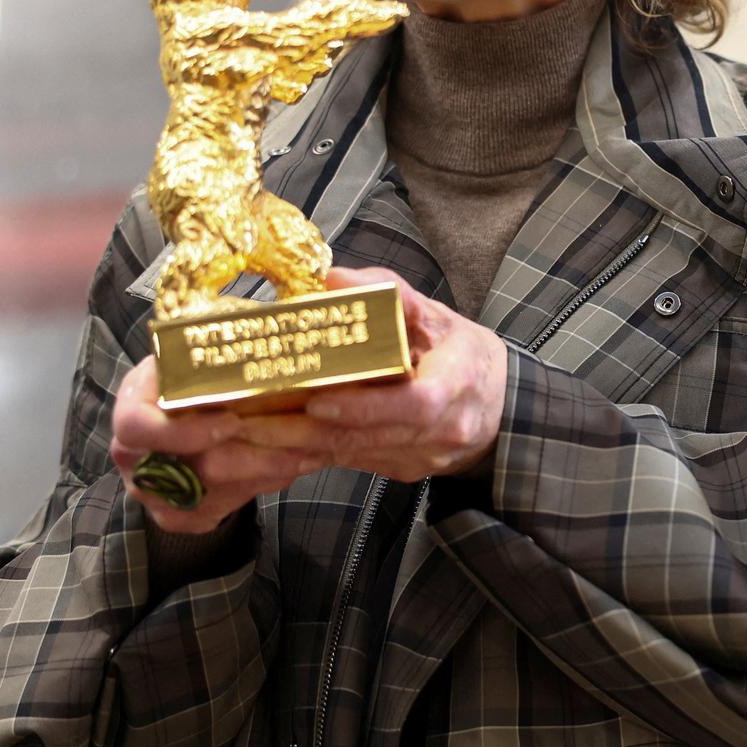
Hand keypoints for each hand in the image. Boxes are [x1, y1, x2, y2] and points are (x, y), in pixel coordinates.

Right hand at [110, 355, 321, 533]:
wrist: (191, 406)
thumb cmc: (201, 369)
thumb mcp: (207, 347)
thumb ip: (228, 343)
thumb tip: (274, 327)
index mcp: (133, 401)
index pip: (135, 425)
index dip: (181, 431)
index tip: (232, 423)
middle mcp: (131, 449)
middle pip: (175, 471)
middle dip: (244, 461)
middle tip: (295, 449)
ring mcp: (147, 486)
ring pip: (198, 498)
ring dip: (257, 478)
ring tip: (304, 456)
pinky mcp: (170, 511)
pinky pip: (208, 514)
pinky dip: (252, 492)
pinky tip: (286, 469)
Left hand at [232, 266, 507, 480]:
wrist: (497, 404)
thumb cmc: (461, 352)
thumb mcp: (436, 314)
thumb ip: (389, 293)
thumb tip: (334, 277)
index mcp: (457, 384)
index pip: (414, 405)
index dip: (366, 406)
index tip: (319, 400)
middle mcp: (443, 430)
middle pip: (371, 436)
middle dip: (309, 432)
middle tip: (254, 423)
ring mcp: (423, 456)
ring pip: (356, 456)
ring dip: (301, 448)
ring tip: (248, 435)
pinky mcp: (402, 469)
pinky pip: (355, 464)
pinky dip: (314, 454)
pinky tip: (272, 447)